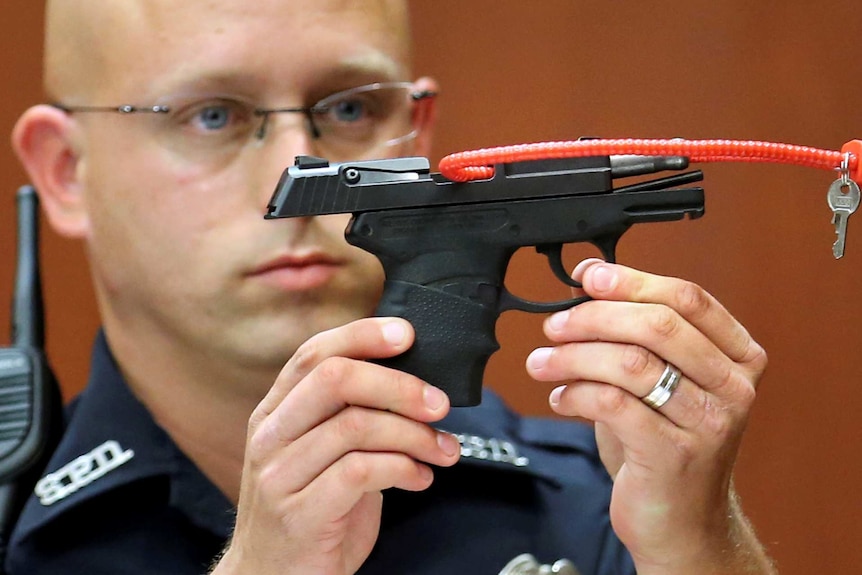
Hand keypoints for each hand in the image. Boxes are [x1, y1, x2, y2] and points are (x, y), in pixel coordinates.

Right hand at [212, 318, 459, 574]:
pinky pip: (361, 472)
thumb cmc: (312, 513)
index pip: (313, 354)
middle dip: (398, 383)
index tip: (407, 335)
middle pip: (335, 378)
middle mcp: (271, 436)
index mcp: (276, 413)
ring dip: (414, 434)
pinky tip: (420, 477)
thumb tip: (414, 382)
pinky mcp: (300, 514)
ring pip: (356, 425)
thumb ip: (352, 417)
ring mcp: (280, 475)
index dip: (362, 335)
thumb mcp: (324, 455)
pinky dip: (403, 468)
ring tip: (442, 450)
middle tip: (439, 403)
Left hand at [526, 259, 774, 574]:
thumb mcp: (661, 381)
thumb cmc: (666, 444)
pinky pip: (613, 404)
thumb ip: (634, 334)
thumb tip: (589, 282)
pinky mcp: (674, 454)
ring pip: (631, 363)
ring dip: (574, 356)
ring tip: (542, 362)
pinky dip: (576, 394)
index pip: (687, 299)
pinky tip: (560, 398)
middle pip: (658, 325)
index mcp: (738, 357)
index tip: (588, 276)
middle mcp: (733, 387)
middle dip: (594, 316)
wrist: (683, 522)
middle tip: (554, 324)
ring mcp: (709, 423)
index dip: (632, 280)